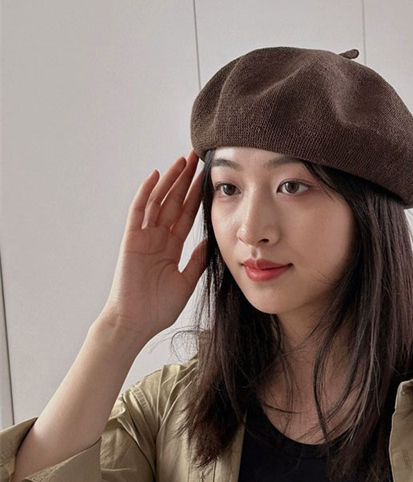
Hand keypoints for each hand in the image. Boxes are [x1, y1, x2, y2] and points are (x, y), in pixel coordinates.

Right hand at [99, 149, 206, 344]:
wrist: (136, 323)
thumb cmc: (159, 307)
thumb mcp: (187, 280)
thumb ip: (198, 260)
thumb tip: (212, 241)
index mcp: (171, 246)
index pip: (187, 214)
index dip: (197, 195)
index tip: (208, 178)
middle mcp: (157, 237)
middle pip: (174, 202)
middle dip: (186, 180)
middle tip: (197, 158)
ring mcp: (143, 236)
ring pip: (158, 201)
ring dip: (170, 180)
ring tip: (183, 160)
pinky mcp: (131, 239)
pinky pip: (138, 211)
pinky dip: (146, 193)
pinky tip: (155, 175)